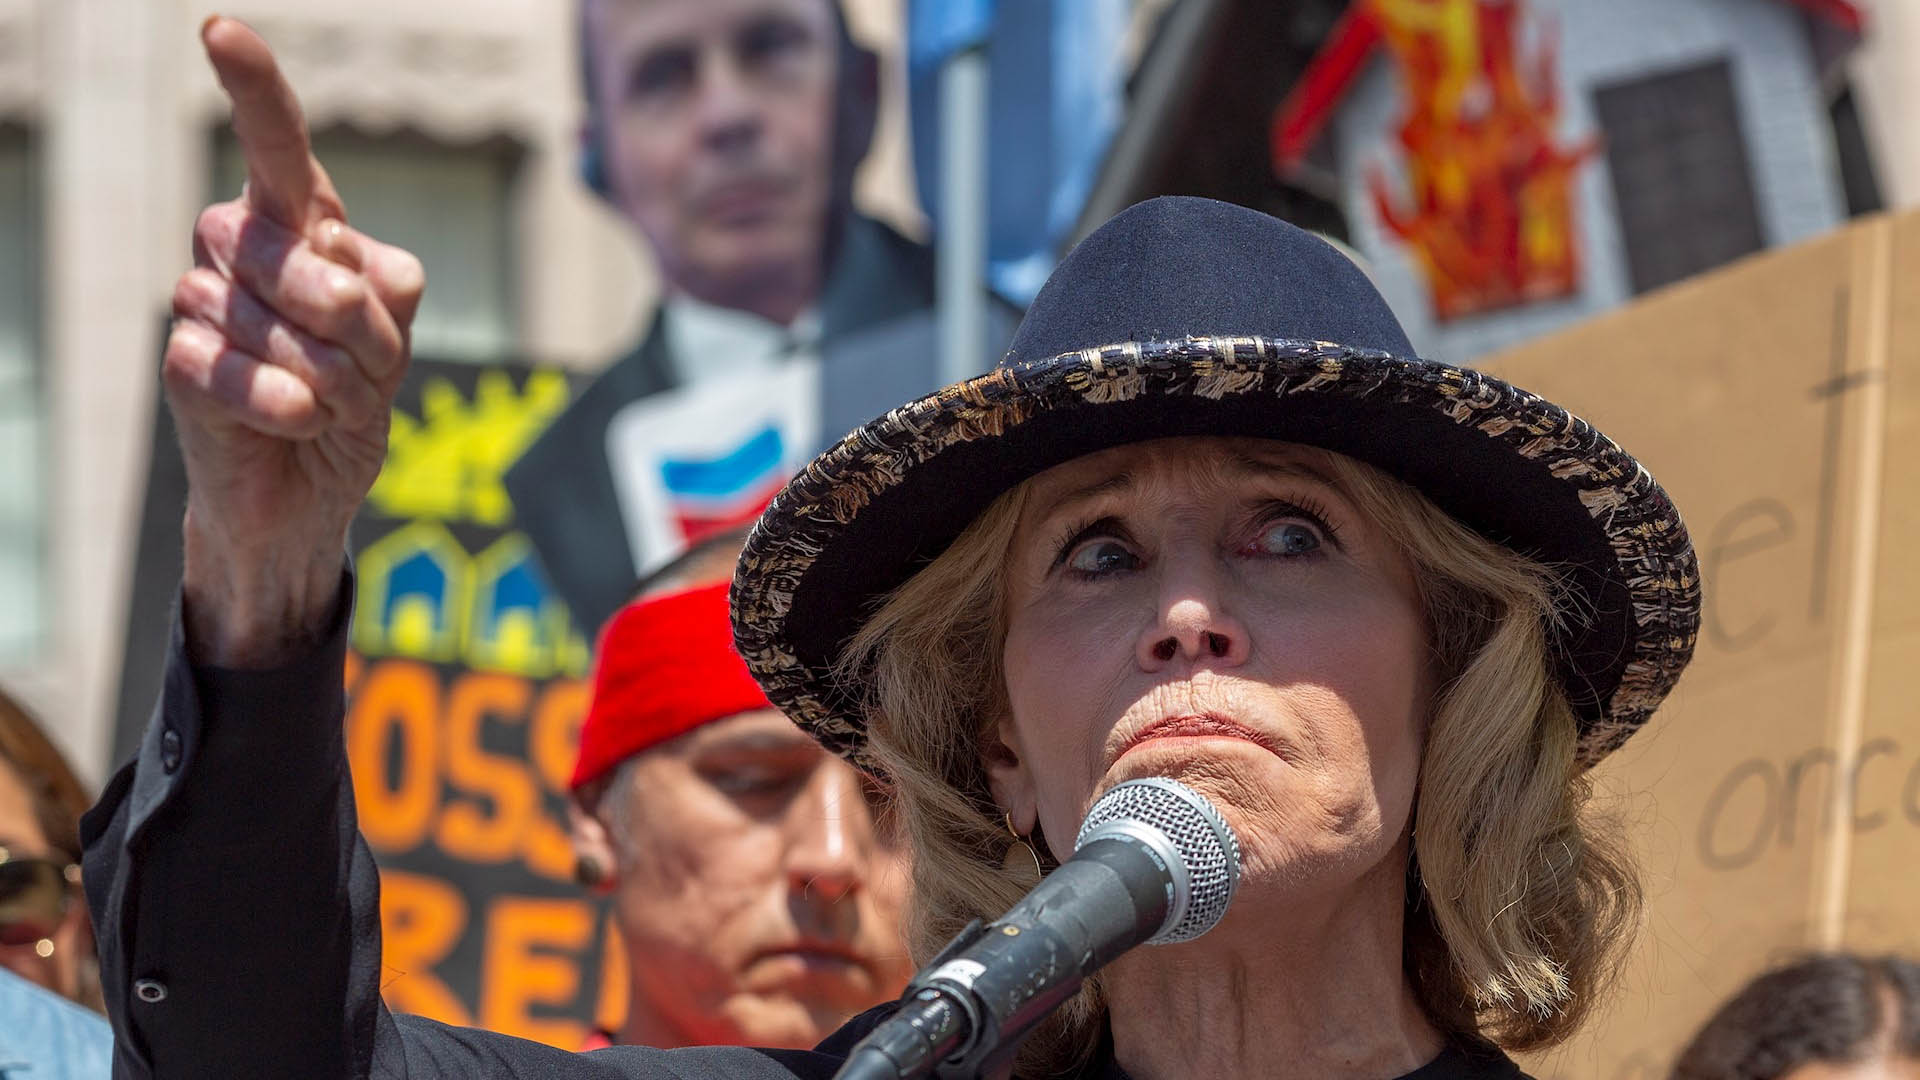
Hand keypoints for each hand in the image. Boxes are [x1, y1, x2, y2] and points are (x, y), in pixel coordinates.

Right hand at [165, 17, 424, 666]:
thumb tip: (339, 271)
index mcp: (300, 223)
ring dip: (333, 381)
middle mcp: (239, 247)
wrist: (312, 492)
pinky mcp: (180, 363)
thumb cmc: (354, 399)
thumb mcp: (394, 342)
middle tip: (364, 372)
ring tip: (326, 403)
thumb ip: (383, 293)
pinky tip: (293, 424)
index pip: (277, 144)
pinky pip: (239, 373)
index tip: (220, 32)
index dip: (254, 90)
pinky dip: (286, 408)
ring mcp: (202, 302)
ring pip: (282, 324)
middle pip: (307, 257)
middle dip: (362, 331)